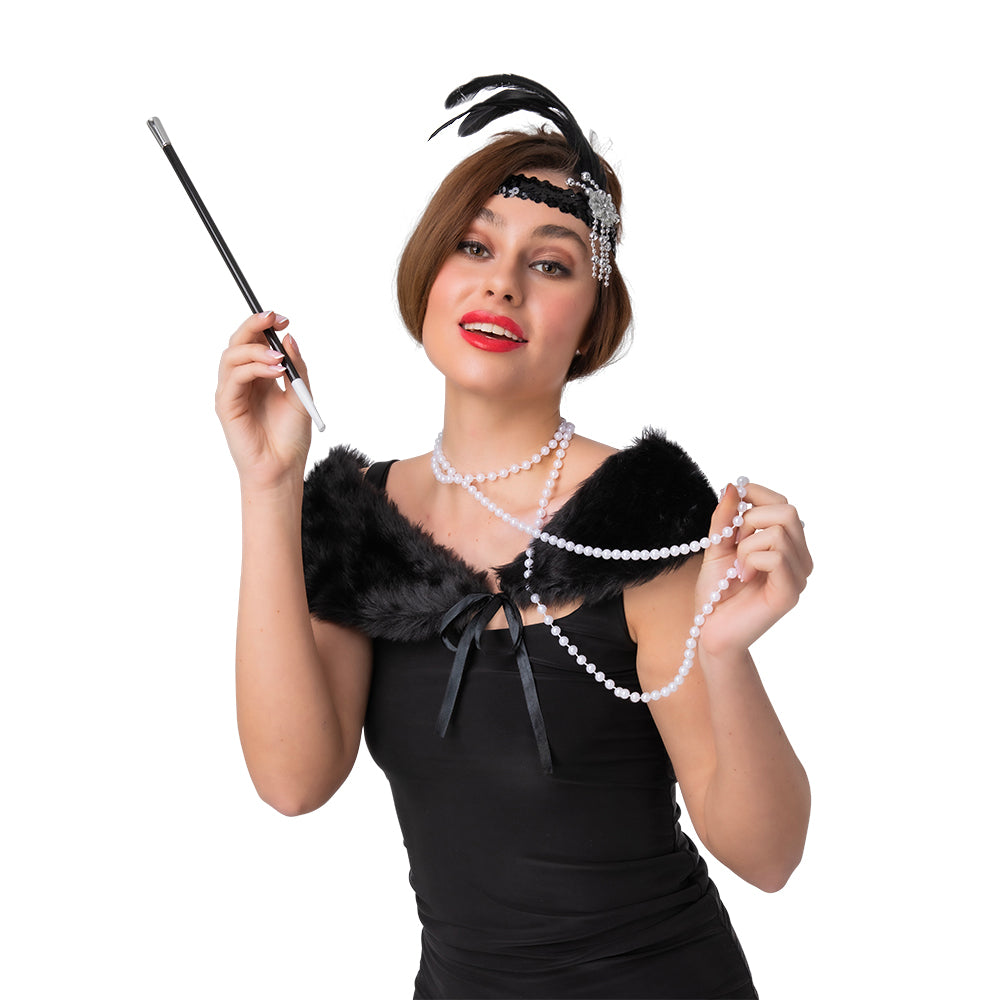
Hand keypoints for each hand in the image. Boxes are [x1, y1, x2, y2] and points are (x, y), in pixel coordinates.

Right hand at [215, 311, 313, 490]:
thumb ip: (296, 367)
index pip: (254, 342)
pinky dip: (253, 368)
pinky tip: (275, 371)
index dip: (264, 326)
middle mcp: (243, 381)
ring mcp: (232, 392)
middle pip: (238, 342)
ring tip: (279, 359)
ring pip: (232, 356)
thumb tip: (289, 337)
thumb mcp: (301, 395)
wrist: (283, 468)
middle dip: (254, 326)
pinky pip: (234, 377)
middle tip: (273, 319)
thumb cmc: (291, 438)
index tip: (283, 318)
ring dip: (256, 350)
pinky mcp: (226, 405)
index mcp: (260, 377)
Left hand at [694, 483, 812, 656]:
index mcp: (787, 545)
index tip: (735, 503)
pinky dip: (751, 560)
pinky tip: (743, 577)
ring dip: (747, 545)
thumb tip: (733, 486)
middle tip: (735, 544)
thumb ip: (725, 519)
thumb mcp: (717, 547)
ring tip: (738, 567)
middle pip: (788, 511)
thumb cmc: (717, 593)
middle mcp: (800, 559)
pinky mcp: (790, 593)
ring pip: (780, 532)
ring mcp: (798, 576)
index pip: (784, 503)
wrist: (710, 630)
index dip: (758, 494)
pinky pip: (777, 556)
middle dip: (752, 520)